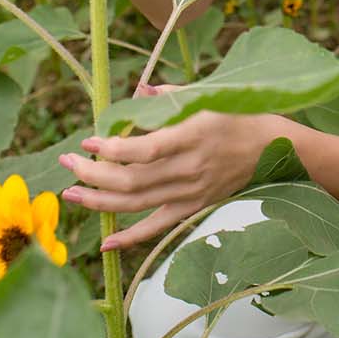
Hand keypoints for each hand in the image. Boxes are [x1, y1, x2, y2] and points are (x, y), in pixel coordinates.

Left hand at [58, 88, 274, 249]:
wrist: (272, 148)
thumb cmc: (238, 114)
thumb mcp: (206, 96)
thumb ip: (168, 97)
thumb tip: (136, 94)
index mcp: (190, 136)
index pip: (142, 150)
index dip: (110, 149)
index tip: (87, 142)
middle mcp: (188, 168)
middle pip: (131, 179)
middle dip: (92, 174)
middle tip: (66, 164)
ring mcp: (190, 192)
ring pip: (136, 204)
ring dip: (99, 202)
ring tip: (70, 194)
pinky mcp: (193, 207)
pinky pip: (157, 227)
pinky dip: (130, 238)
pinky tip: (105, 243)